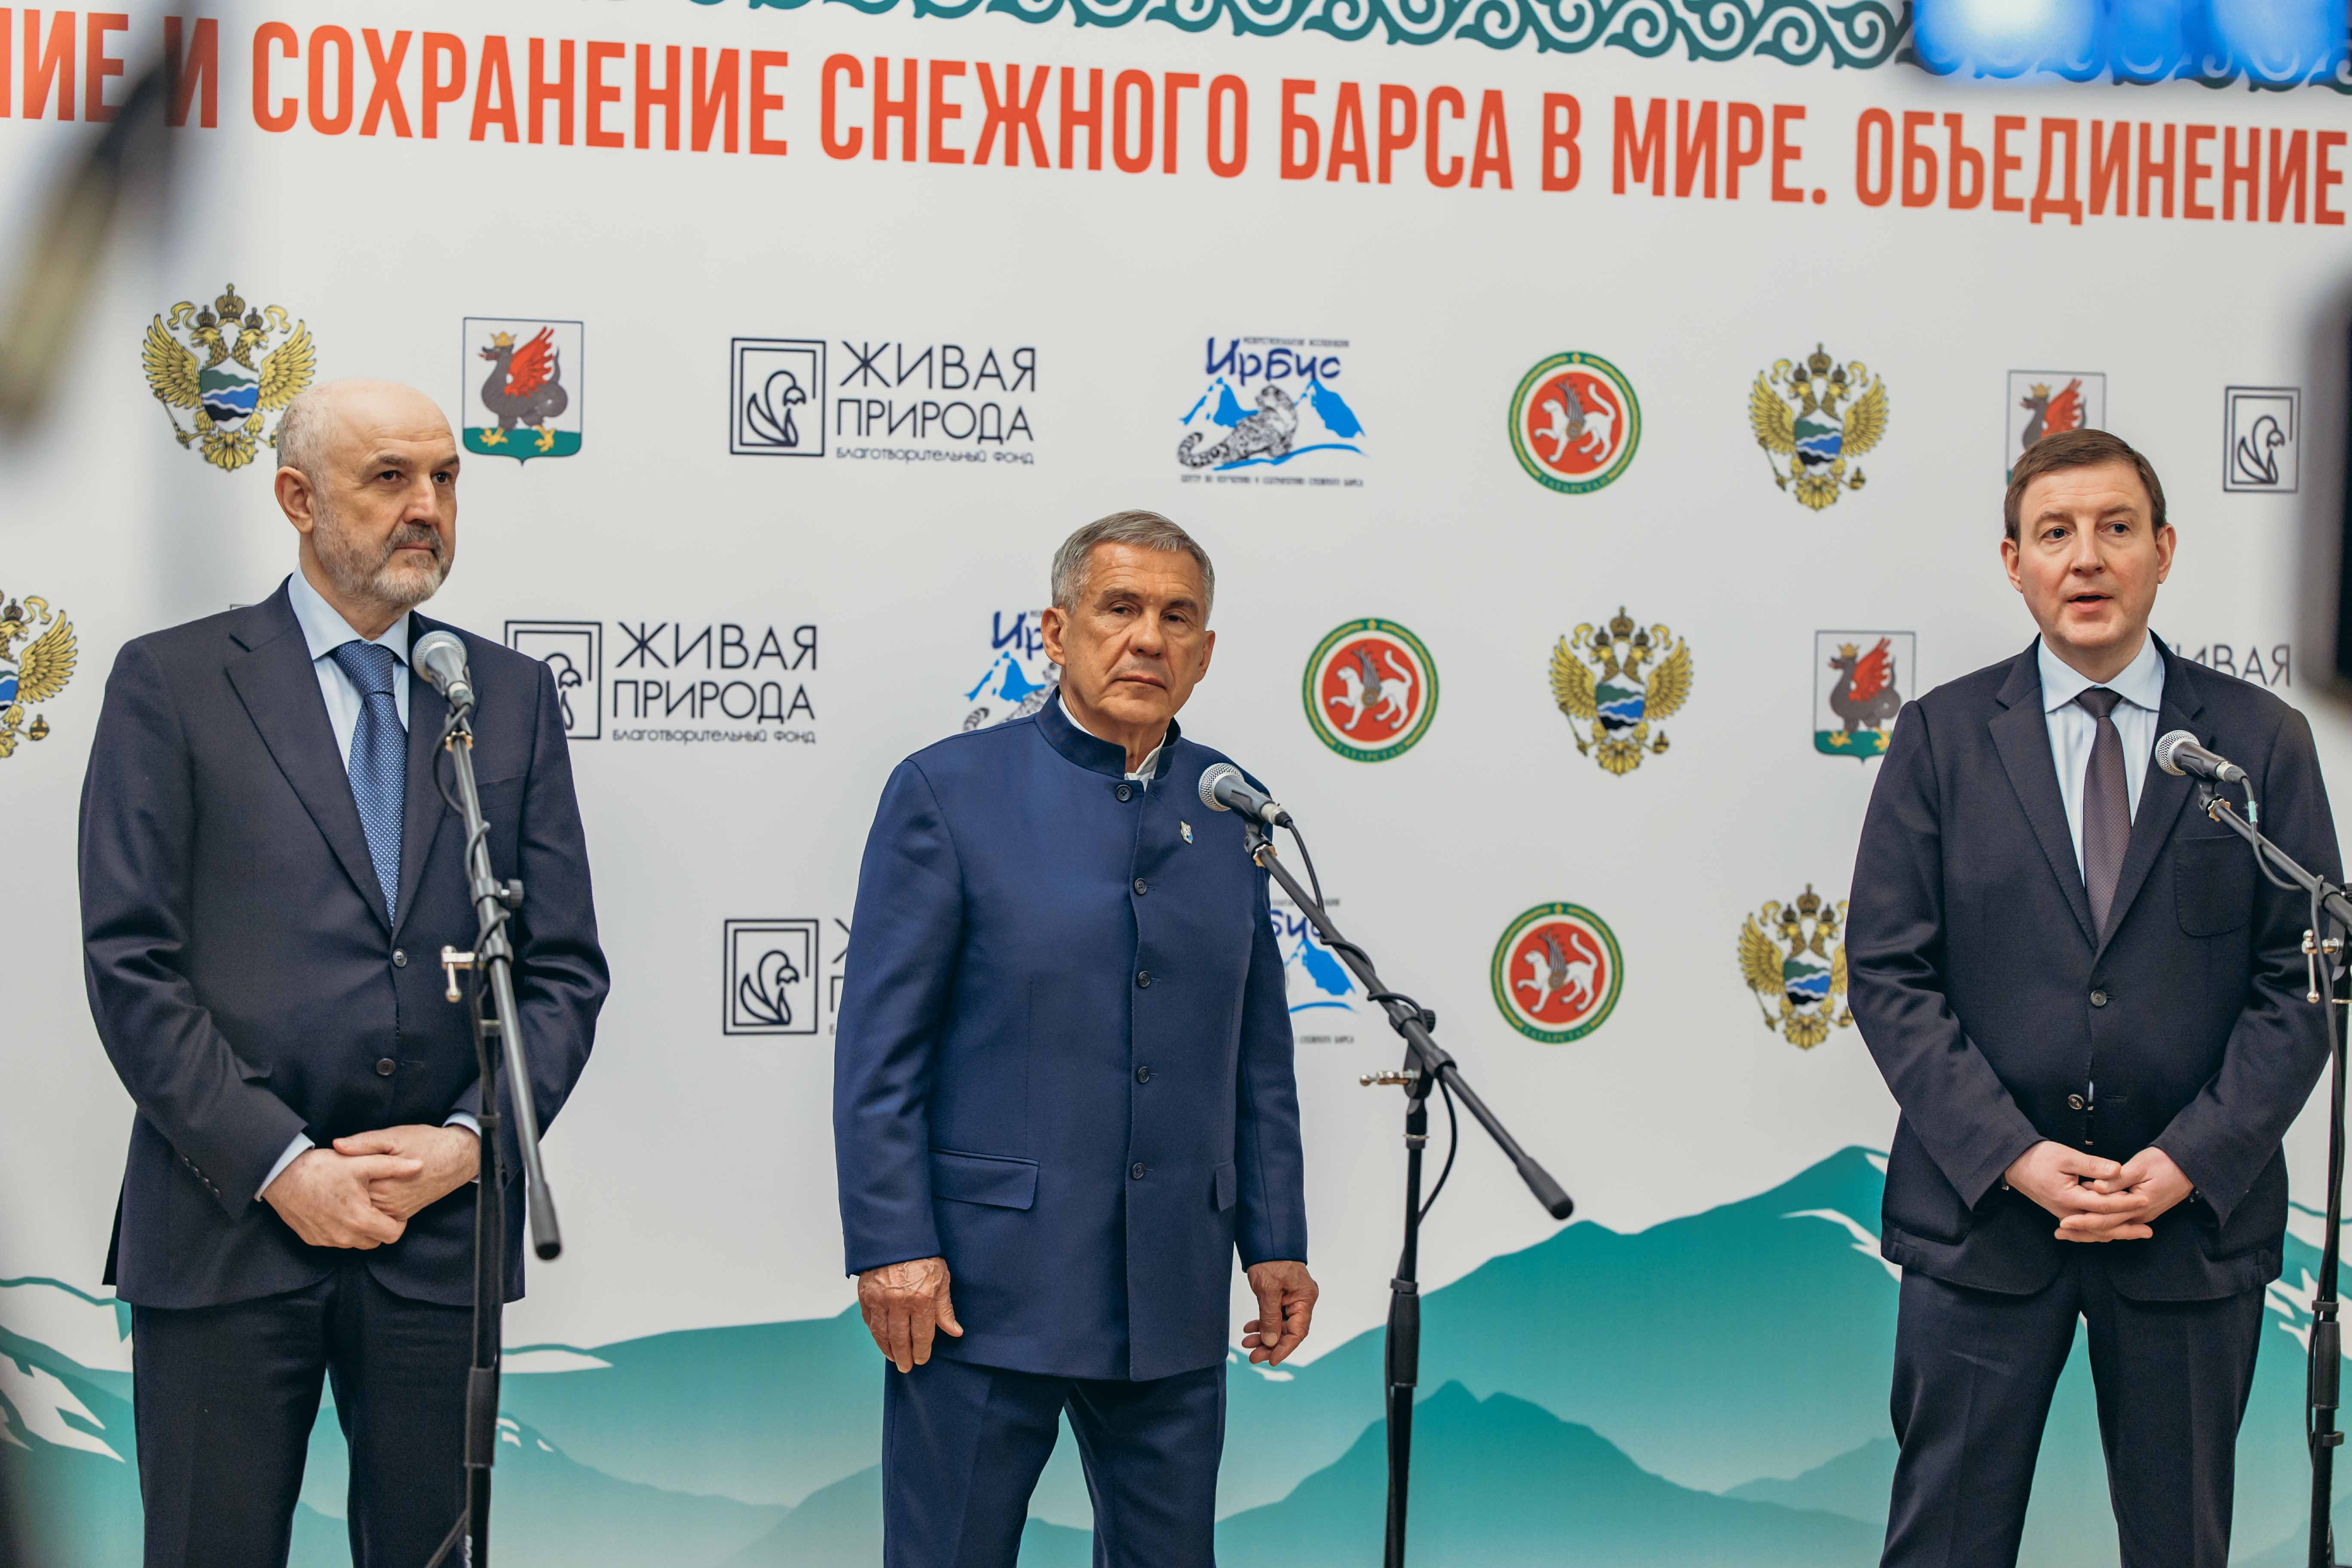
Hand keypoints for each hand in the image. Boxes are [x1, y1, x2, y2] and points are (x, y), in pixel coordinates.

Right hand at [261, 1147, 419, 1248]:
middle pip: (376, 1241)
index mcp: (360, 1220)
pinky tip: (339, 1210)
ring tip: (358, 1205)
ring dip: (362, 1229)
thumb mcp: (361, 1163)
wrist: (281, 1176)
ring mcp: (327, 1240)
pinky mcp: (313, 1240)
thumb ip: (393, 1166)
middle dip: (381, 1226)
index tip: (394, 1208)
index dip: (399, 1222)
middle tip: (376, 1206)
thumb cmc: (322, 1168)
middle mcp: (344, 1237)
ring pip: (356, 1242)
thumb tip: (420, 1165)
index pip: (393, 1234)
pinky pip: (336, 1241)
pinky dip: (343, 1230)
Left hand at [333, 1125, 479, 1222]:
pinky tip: (368, 1191)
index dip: (336, 1176)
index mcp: (382, 1183)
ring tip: (348, 1184)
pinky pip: (378, 1215)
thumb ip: (364, 1143)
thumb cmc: (426, 1143)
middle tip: (335, 1176)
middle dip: (343, 1190)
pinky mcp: (402, 1214)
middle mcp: (388, 1203)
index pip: (347, 1185)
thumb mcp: (394, 1136)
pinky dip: (369, 1206)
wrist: (457, 1158)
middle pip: (353, 1201)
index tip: (330, 1166)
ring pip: (364, 1210)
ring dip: (355, 1199)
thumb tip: (336, 1145)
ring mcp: (396, 1211)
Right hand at [858, 1256, 962, 1371]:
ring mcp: (879, 1299)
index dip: (922, 1351)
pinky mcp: (865, 1295)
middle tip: (906, 1367)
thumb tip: (955, 1331)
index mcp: (921, 1299)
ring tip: (894, 1358)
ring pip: (882, 1334)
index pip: (921, 1335)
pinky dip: (875, 1333)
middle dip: (904, 1357)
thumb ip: (945, 1308)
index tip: (922, 1359)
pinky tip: (881, 1340)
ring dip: (888, 1350)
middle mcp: (898, 1302)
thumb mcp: (942, 1279)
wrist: (896, 1236)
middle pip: (900, 1339)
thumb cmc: (923, 1256)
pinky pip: (869, 1321)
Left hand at [1243, 1261, 1317, 1365]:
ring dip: (1264, 1335)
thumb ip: (1270, 1318)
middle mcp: (1302, 1300)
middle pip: (1288, 1331)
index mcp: (1305, 1299)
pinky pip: (1274, 1315)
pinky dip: (1262, 1322)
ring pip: (1279, 1325)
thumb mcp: (1268, 1290)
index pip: (1298, 1332)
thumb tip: (1271, 1342)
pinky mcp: (1282, 1295)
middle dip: (1270, 1344)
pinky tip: (1250, 1329)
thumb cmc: (1270, 1259)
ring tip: (1247, 1343)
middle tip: (1253, 1356)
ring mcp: (1292, 1298)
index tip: (1271, 1360)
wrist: (1265, 1239)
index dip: (1284, 1348)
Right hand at [2003, 1140, 2143, 1241]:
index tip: (2145, 1199)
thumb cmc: (2038, 1157)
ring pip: (2095, 1230)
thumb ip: (2092, 1165)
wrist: (2014, 1164)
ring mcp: (2065, 1215)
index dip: (2126, 1203)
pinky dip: (2103, 1230)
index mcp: (2069, 1198)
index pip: (2104, 1205)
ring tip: (2138, 1233)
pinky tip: (2115, 1230)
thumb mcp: (2065, 1156)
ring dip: (2117, 1232)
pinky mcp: (2064, 1213)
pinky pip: (2087, 1227)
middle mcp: (2067, 1212)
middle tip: (2149, 1231)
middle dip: (2127, 1229)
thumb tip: (2117, 1169)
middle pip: (2102, 1226)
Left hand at [2067, 1147, 2195, 1241]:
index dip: (2083, 1221)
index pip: (2106, 1219)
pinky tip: (2086, 1223)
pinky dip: (2101, 1225)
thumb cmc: (2164, 1162)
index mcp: (2139, 1206)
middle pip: (2107, 1229)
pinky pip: (2118, 1223)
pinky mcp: (2140, 1212)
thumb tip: (2095, 1187)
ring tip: (2066, 1232)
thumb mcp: (2139, 1166)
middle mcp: (2140, 1216)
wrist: (2188, 1166)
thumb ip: (2117, 1179)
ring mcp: (2141, 1216)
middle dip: (2082, 1231)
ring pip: (2112, 1229)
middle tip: (2058, 1232)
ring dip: (2089, 1231)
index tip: (2063, 1222)